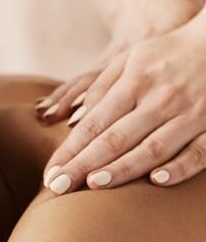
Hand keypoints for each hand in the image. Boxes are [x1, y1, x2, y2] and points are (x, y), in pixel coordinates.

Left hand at [38, 5, 205, 193]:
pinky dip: (179, 167)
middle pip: (115, 139)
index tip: (50, 173)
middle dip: (84, 165)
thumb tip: (74, 121)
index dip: (70, 150)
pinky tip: (156, 181)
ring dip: (123, 169)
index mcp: (134, 83)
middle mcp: (159, 100)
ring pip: (152, 148)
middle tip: (58, 187)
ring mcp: (189, 113)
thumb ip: (102, 88)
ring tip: (93, 186)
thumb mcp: (130, 59)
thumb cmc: (167, 54)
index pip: (94, 124)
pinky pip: (198, 152)